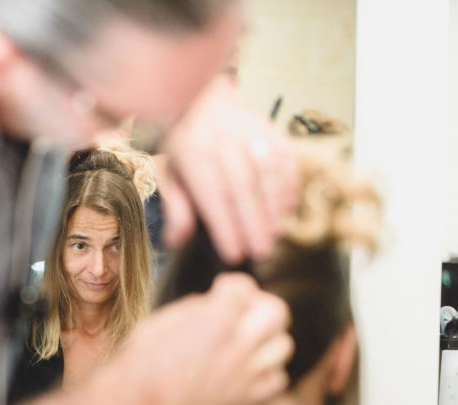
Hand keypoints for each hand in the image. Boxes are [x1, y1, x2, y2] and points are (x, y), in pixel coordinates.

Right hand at [117, 273, 292, 404]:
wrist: (135, 404)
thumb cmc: (142, 359)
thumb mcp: (167, 317)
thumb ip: (202, 307)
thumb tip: (219, 303)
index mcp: (215, 321)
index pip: (244, 287)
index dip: (231, 284)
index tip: (222, 289)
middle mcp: (237, 348)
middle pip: (277, 312)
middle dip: (260, 304)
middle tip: (242, 310)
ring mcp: (245, 378)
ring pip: (283, 347)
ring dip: (267, 338)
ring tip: (246, 341)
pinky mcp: (243, 403)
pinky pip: (276, 382)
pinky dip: (267, 373)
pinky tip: (246, 369)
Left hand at [160, 74, 298, 262]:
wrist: (203, 97)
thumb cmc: (185, 145)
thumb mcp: (169, 173)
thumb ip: (176, 208)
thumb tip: (176, 241)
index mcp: (192, 152)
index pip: (212, 194)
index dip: (225, 226)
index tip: (233, 253)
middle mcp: (222, 140)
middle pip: (242, 186)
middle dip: (253, 223)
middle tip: (260, 252)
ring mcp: (250, 132)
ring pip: (267, 173)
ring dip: (273, 208)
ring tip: (274, 235)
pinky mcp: (273, 130)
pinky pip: (286, 160)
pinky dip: (289, 187)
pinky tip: (286, 210)